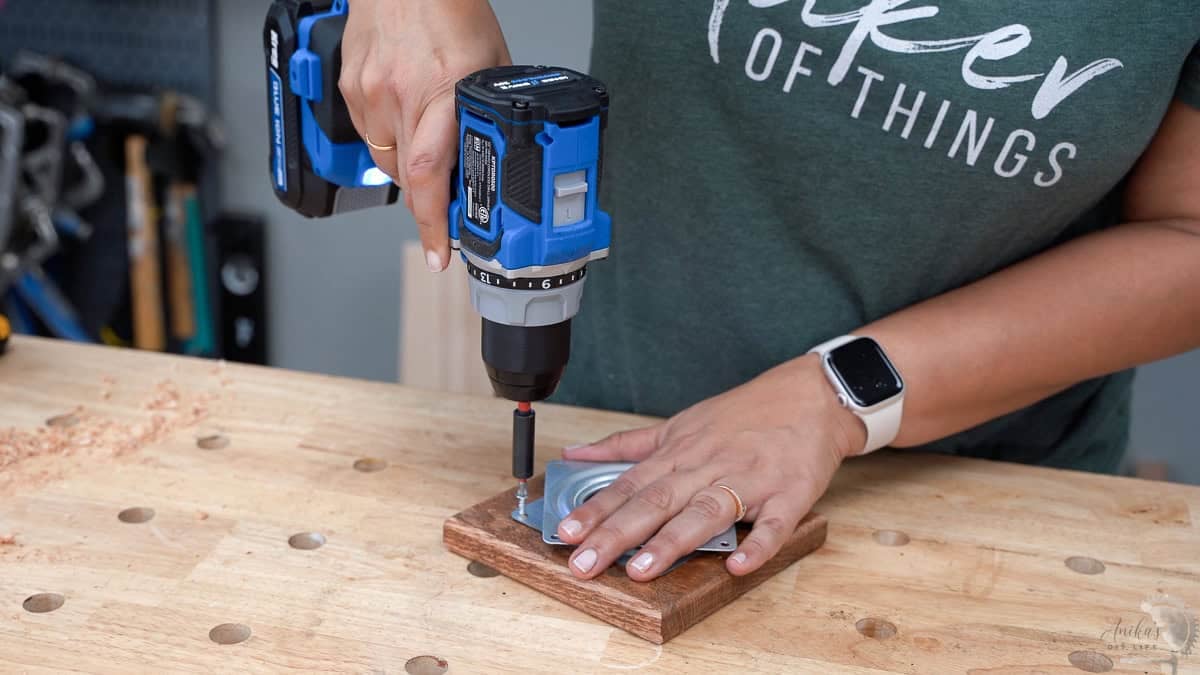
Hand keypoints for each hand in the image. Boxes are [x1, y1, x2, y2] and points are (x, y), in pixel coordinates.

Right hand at [340, 0, 509, 271]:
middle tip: (446, 200)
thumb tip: (500, 153)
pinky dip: (388, 136)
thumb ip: (489, 109)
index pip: (430, 175)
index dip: (433, 223)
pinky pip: (369, 133)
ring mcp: (369, 91)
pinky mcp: (350, 86)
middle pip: (409, 176)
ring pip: (387, 160)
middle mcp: (400, 94)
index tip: (440, 254)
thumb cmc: (449, 6)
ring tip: (427, 137)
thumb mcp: (489, 61)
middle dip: (428, 197)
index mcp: (443, 91)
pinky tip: (404, 112)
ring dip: (408, 165)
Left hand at [556, 354, 865, 580]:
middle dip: (616, 534)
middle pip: (656, 502)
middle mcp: (707, 467)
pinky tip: (737, 566)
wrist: (811, 396)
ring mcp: (748, 481)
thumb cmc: (743, 415)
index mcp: (679, 454)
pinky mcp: (789, 495)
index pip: (628, 485)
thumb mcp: (680, 424)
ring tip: (641, 570)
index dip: (595, 510)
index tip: (565, 533)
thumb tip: (576, 454)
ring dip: (673, 541)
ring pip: (705, 512)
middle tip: (584, 564)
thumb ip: (628, 445)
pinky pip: (772, 525)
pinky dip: (757, 546)